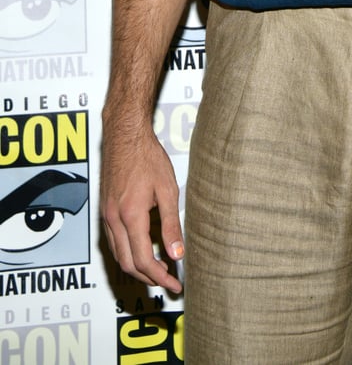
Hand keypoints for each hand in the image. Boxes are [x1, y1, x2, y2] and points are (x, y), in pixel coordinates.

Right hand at [101, 122, 183, 293]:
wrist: (124, 136)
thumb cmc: (147, 157)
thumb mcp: (167, 190)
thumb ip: (171, 224)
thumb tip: (178, 253)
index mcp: (130, 216)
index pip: (143, 260)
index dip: (159, 277)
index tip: (174, 283)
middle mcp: (113, 220)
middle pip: (127, 264)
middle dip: (148, 278)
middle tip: (169, 281)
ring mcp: (106, 216)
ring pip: (118, 255)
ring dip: (137, 268)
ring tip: (159, 270)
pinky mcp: (104, 211)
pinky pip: (113, 242)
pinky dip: (127, 253)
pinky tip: (142, 251)